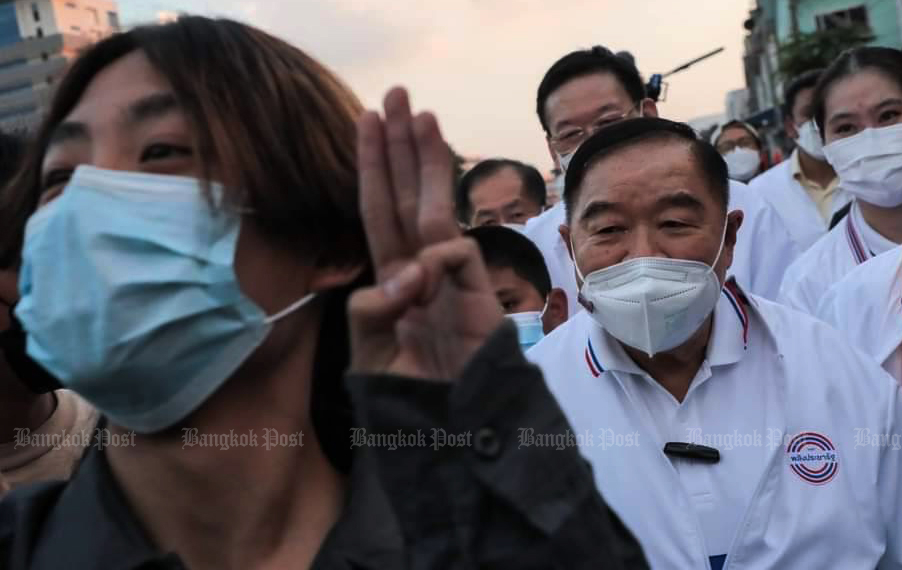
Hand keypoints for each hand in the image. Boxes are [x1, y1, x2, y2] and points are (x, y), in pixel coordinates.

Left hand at [349, 87, 503, 379]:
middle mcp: (421, 270)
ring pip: (436, 212)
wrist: (451, 432)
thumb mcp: (370, 353)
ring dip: (428, 165)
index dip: (373, 167)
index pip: (379, 211)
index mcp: (393, 277)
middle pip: (409, 197)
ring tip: (422, 116)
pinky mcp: (478, 298)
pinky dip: (436, 258)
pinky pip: (454, 260)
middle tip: (398, 95)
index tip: (367, 121)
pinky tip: (422, 270)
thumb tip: (405, 271)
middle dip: (403, 147)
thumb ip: (370, 310)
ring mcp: (450, 281)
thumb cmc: (411, 394)